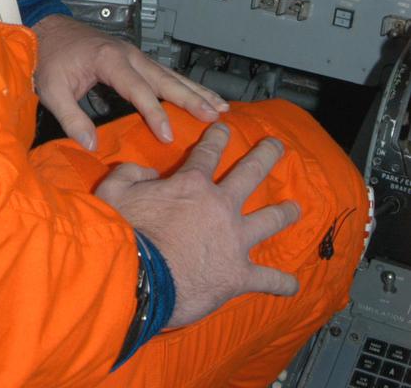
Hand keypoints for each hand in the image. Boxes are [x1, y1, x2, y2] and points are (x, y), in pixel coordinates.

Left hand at [33, 14, 227, 150]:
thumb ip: (71, 118)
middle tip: (215, 116)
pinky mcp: (134, 58)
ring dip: (195, 90)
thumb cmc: (49, 57)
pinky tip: (200, 96)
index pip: (138, 89)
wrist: (46, 29)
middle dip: (191, 98)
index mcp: (109, 58)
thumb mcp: (52, 89)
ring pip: (169, 74)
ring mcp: (133, 54)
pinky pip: (163, 73)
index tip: (168, 136)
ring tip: (221, 107)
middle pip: (164, 78)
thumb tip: (91, 146)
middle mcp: (127, 53)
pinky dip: (184, 85)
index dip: (154, 113)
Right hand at [97, 123, 300, 326]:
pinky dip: (281, 282)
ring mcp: (235, 240)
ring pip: (269, 220)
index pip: (209, 152)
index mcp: (192, 184)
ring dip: (284, 212)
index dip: (218, 137)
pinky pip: (267, 278)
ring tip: (296, 208)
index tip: (225, 128)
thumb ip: (131, 173)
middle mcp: (220, 205)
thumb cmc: (125, 233)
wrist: (140, 278)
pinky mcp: (239, 274)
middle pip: (250, 173)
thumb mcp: (115, 190)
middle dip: (266, 155)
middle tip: (278, 145)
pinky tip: (292, 284)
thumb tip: (148, 173)